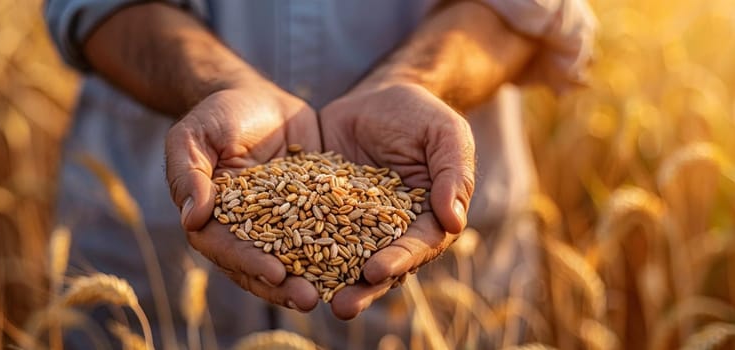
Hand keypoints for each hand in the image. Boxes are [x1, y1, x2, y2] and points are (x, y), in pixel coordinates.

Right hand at [165, 82, 321, 311]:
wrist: (257, 97)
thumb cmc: (217, 115)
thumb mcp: (194, 136)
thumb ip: (188, 174)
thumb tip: (191, 220)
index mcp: (212, 221)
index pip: (227, 249)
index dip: (249, 263)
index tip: (275, 273)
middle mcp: (245, 232)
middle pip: (262, 266)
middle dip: (284, 286)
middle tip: (309, 300)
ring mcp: (280, 225)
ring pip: (295, 259)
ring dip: (313, 278)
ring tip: (337, 294)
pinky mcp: (310, 212)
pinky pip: (325, 234)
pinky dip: (341, 250)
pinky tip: (362, 262)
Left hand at [320, 82, 475, 318]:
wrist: (376, 97)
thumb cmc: (420, 115)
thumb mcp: (445, 133)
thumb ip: (454, 173)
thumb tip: (455, 221)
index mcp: (429, 219)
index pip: (418, 246)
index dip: (400, 260)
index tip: (377, 271)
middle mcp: (393, 232)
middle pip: (380, 266)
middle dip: (362, 288)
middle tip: (341, 306)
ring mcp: (356, 226)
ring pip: (344, 260)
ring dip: (328, 281)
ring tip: (306, 298)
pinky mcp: (324, 213)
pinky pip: (310, 234)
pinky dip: (297, 250)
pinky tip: (279, 264)